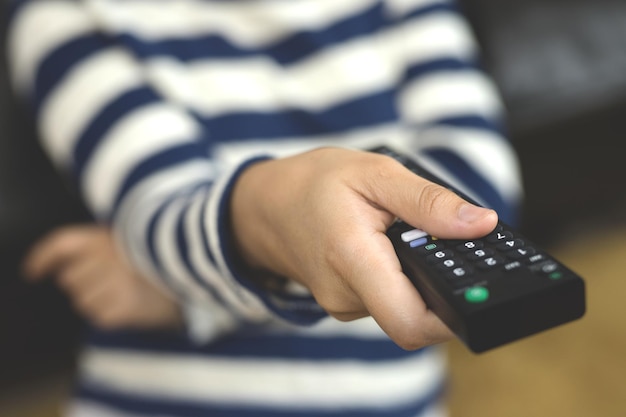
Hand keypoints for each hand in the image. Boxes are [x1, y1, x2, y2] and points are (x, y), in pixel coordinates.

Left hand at [23, 225, 182, 329]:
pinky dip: (112, 314)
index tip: (32, 272)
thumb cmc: (165, 256)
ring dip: (98, 299)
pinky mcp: (123, 307)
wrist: (201, 273)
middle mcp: (107, 257)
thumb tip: (64, 266)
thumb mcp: (135, 238)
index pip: (61, 244)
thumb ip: (101, 244)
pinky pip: (100, 316)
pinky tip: (132, 304)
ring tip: (126, 291)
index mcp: (108, 236)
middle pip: (70, 279)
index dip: (42, 258)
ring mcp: (115, 283)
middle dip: (84, 282)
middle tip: (112, 279)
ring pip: (82, 300)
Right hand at [231, 147, 497, 349]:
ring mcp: (342, 305)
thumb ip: (428, 202)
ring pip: (402, 309)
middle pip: (414, 318)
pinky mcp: (345, 305)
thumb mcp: (375, 173)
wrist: (266, 205)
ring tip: (402, 236)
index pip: (412, 323)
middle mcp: (345, 296)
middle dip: (440, 287)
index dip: (454, 317)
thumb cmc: (314, 183)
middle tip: (440, 243)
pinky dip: (399, 278)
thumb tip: (482, 224)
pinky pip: (386, 301)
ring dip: (417, 278)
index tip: (474, 288)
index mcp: (353, 259)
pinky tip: (388, 248)